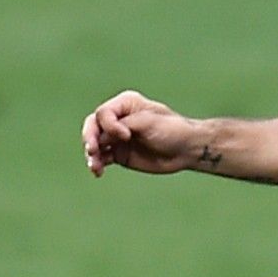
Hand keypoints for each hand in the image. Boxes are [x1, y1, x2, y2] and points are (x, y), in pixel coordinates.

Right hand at [81, 90, 201, 175]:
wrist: (188, 150)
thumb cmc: (172, 130)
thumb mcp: (149, 123)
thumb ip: (123, 127)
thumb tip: (102, 139)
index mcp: (126, 104)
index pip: (103, 113)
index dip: (109, 126)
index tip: (126, 136)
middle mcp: (118, 119)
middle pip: (92, 126)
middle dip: (89, 138)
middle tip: (93, 150)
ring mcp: (117, 137)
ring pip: (94, 143)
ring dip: (91, 154)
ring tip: (95, 166)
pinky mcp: (119, 153)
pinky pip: (101, 158)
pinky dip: (97, 164)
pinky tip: (98, 172)